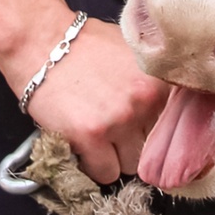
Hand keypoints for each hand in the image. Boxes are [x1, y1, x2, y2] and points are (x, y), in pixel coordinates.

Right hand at [22, 18, 169, 185]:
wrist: (40, 41)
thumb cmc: (84, 45)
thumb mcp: (131, 53)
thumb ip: (154, 84)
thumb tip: (170, 117)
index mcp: (160, 81)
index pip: (174, 130)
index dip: (153, 129)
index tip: (140, 128)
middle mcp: (145, 100)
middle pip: (152, 148)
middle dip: (133, 141)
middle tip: (110, 125)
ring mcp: (119, 120)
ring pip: (130, 165)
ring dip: (113, 155)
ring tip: (95, 132)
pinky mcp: (91, 136)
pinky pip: (105, 173)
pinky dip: (93, 164)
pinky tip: (82, 142)